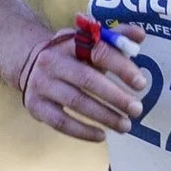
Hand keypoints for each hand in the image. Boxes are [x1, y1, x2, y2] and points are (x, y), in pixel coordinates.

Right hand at [20, 28, 145, 143]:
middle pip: (87, 80)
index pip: (98, 52)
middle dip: (116, 97)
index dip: (121, 67)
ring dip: (104, 116)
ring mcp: (41, 84)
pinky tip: (101, 135)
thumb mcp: (88, 42)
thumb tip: (139, 35)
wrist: (29, 64)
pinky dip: (82, 131)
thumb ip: (115, 39)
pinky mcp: (35, 105)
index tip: (141, 84)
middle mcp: (52, 61)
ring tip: (125, 126)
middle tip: (137, 110)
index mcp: (69, 42)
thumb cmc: (70, 55)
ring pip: (76, 102)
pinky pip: (61, 122)